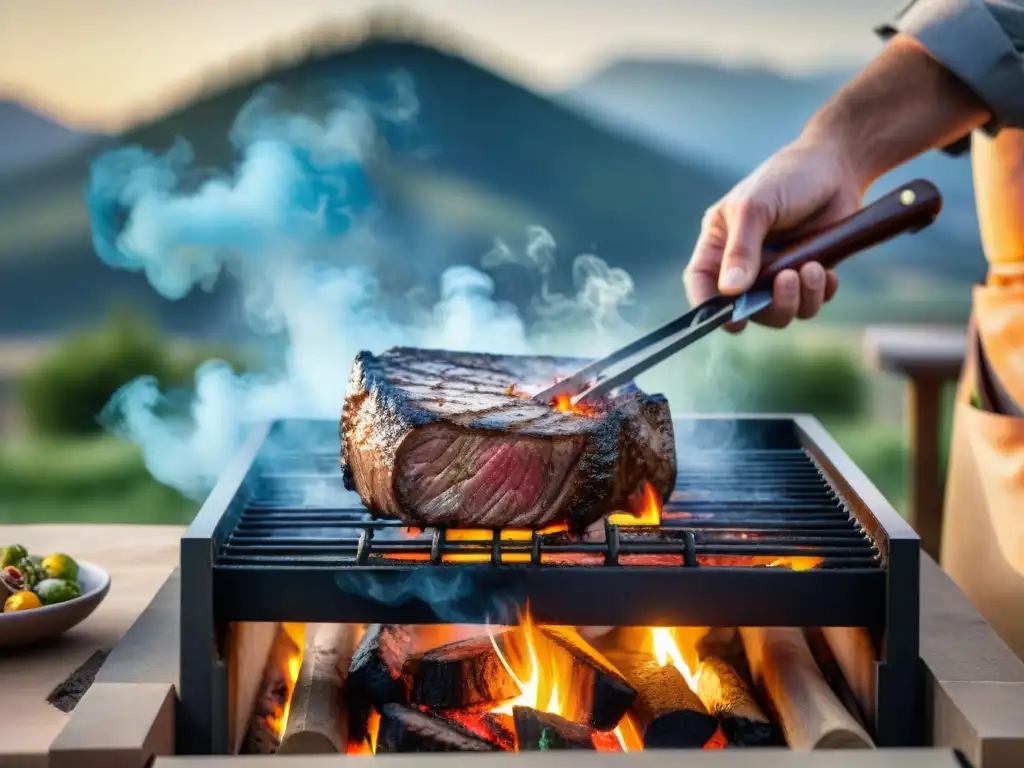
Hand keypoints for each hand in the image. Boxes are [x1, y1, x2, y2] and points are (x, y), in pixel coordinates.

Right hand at [684, 136, 862, 330]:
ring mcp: (776, 272)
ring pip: (780, 312)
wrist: (837, 166)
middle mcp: (743, 264)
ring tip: (812, 269)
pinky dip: (819, 292)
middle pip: (745, 309)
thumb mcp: (755, 208)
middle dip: (769, 305)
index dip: (709, 307)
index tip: (732, 319)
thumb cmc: (786, 178)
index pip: (701, 283)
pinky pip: (809, 303)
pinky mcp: (806, 274)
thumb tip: (730, 291)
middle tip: (788, 280)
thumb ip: (740, 250)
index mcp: (719, 244)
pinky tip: (825, 269)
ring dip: (798, 299)